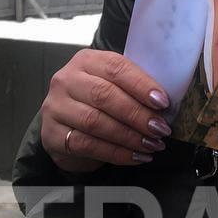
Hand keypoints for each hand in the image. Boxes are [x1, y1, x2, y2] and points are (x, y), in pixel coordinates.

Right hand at [39, 49, 171, 171]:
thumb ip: (134, 87)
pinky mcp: (51, 134)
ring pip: (95, 122)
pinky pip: (87, 145)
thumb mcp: (114, 86)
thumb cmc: (97, 103)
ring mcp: (55, 107)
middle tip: (160, 129)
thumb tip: (165, 104)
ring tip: (152, 144)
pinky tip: (136, 156)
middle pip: (104, 95)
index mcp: (86, 60)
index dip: (141, 85)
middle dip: (137, 114)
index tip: (163, 102)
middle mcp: (66, 80)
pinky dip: (116, 153)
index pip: (115, 67)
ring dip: (129, 136)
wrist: (66, 127)